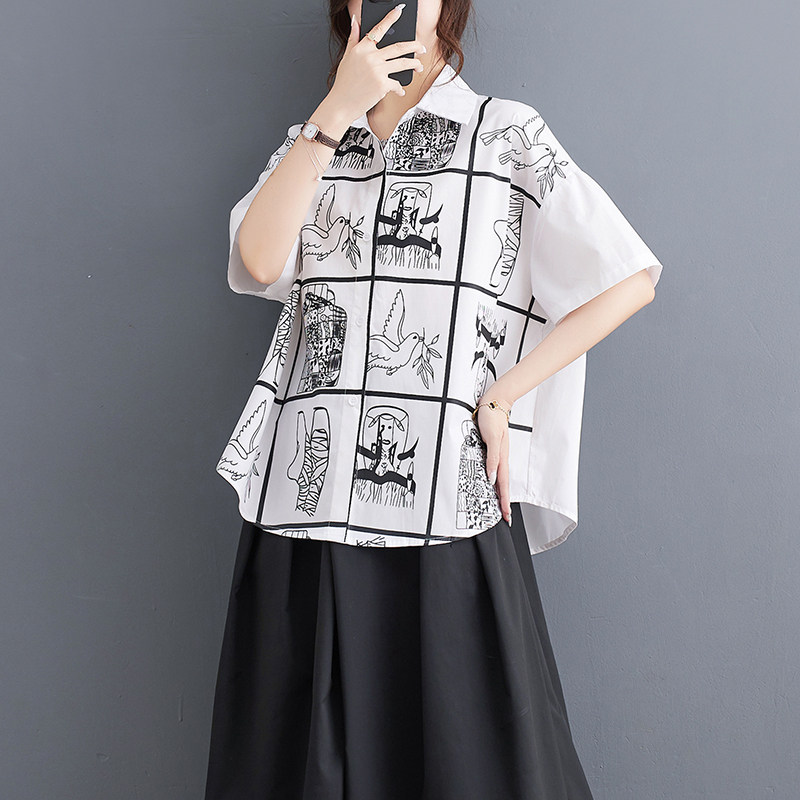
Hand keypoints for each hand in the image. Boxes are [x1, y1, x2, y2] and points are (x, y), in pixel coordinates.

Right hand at [327, 4, 426, 122]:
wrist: (341, 104)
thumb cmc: (344, 83)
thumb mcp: (346, 58)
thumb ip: (353, 39)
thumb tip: (355, 21)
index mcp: (362, 48)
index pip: (379, 29)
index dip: (390, 18)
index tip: (399, 10)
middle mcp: (371, 57)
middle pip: (399, 47)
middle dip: (414, 46)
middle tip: (421, 48)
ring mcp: (378, 70)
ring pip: (403, 63)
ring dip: (414, 64)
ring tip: (419, 67)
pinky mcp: (382, 84)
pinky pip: (397, 84)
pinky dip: (400, 89)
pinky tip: (400, 91)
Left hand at [475, 395, 513, 525]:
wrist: (494, 403)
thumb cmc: (491, 417)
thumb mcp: (490, 437)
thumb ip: (492, 457)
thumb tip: (492, 477)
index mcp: (501, 457)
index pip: (502, 484)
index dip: (504, 501)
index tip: (506, 516)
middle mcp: (500, 458)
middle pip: (502, 485)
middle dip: (504, 502)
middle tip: (506, 517)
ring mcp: (497, 454)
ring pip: (499, 478)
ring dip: (500, 493)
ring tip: (500, 506)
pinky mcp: (492, 449)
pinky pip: (494, 469)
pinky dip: (494, 480)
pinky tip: (492, 483)